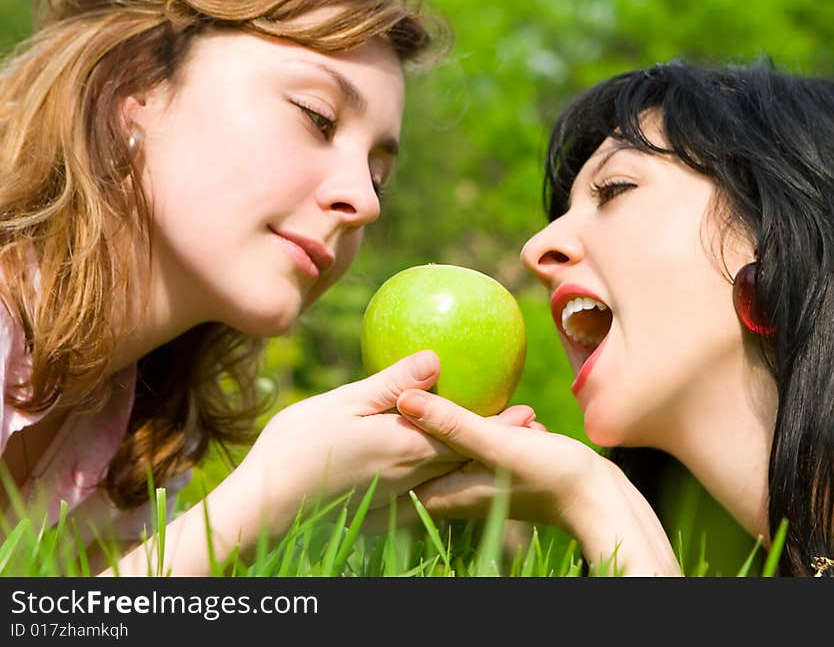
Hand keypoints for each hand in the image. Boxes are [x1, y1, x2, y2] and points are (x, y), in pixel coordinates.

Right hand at [231, 351, 532, 537]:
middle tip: (527, 431)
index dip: (497, 424)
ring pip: (451, 478)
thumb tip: (437, 360)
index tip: (525, 412)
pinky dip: (448, 481)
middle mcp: (411, 476)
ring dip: (479, 464)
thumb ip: (392, 384)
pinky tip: (447, 474)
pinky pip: (428, 494)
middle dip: (497, 445)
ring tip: (500, 452)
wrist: (267, 506)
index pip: (465, 433)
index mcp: (406, 446)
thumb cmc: (298, 446)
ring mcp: (397, 497)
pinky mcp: (381, 510)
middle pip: (466, 458)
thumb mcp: (344, 404)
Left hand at [375, 389, 681, 575]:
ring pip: (442, 448)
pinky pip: (472, 440)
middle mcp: (457, 487)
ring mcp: (479, 477)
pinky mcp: (500, 464)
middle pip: (412, 459)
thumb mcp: (497, 445)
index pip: (393, 474)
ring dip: (429, 426)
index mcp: (447, 488)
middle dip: (391, 436)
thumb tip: (403, 397)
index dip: (365, 457)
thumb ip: (451, 424)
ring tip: (400, 398)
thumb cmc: (550, 477)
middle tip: (360, 408)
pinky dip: (464, 422)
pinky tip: (463, 395)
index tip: (338, 436)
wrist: (600, 499)